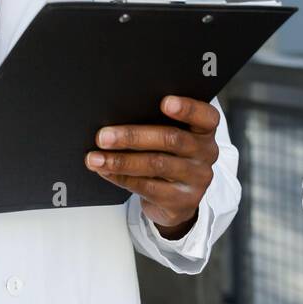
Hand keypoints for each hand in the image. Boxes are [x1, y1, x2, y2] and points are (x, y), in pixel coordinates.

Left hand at [85, 95, 219, 237]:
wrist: (177, 199)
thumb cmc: (169, 157)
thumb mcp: (172, 138)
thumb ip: (156, 124)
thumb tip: (118, 114)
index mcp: (204, 130)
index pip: (205, 116)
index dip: (187, 108)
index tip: (165, 102)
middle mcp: (205, 153)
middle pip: (171, 140)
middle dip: (133, 136)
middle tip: (104, 136)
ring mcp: (196, 179)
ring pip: (156, 165)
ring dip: (121, 161)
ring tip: (96, 158)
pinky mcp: (182, 201)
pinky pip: (148, 187)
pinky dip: (122, 178)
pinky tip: (106, 171)